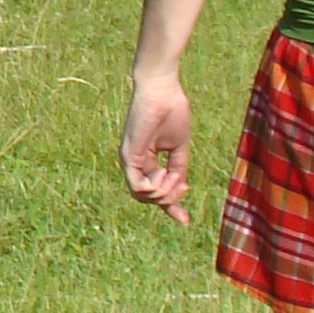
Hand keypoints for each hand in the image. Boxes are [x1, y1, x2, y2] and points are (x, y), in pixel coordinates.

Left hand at [120, 73, 192, 221]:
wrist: (163, 91)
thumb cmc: (171, 112)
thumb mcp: (178, 148)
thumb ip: (177, 168)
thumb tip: (180, 188)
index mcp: (146, 160)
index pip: (153, 191)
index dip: (170, 208)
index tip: (185, 221)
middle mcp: (135, 162)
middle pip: (148, 198)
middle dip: (170, 199)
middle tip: (183, 184)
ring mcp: (129, 159)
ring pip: (142, 196)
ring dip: (164, 194)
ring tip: (174, 177)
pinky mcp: (128, 154)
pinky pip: (137, 185)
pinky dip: (154, 187)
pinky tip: (165, 174)